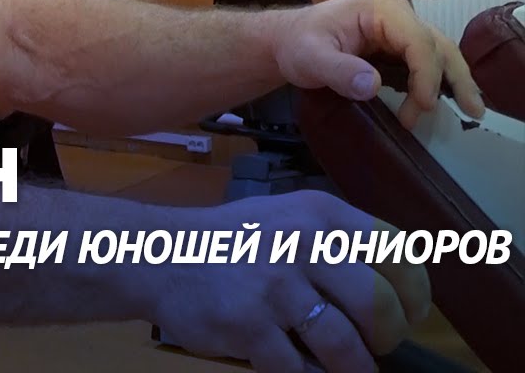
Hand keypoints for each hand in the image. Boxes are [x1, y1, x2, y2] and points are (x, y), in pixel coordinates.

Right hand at [150, 190, 429, 372]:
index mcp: (319, 214)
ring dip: (354, 367)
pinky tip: (302, 369)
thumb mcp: (284, 218)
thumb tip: (392, 290)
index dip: (415, 292)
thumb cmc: (228, 241)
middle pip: (380, 305)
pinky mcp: (249, 326)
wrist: (157, 256)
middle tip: (377, 345)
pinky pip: (298, 369)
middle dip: (387, 336)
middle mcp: (302, 244)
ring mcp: (275, 287)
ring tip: (350, 369)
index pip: (396, 252)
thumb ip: (333, 241)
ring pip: (344, 345)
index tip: (412, 312)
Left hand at [272, 0, 483, 127]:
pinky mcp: (398, 44)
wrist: (286, 42)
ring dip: (455, 81)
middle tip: (471, 111)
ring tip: (473, 109)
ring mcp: (400, 28)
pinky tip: (451, 100)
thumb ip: (338, 71)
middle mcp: (398, 14)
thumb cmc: (297, 44)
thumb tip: (371, 85)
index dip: (425, 75)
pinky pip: (426, 61)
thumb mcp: (309, 58)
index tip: (421, 105)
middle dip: (453, 79)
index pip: (417, 41)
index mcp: (381, 8)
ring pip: (439, 52)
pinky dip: (440, 80)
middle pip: (437, 46)